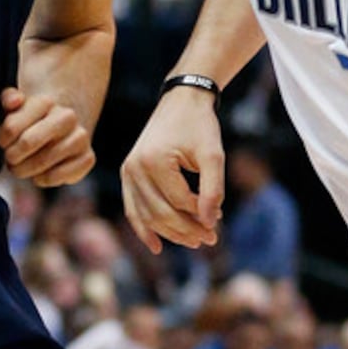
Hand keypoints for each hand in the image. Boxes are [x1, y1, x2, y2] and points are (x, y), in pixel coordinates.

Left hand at [0, 88, 94, 187]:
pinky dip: (42, 179)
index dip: (2, 141)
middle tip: (10, 160)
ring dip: (24, 170)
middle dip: (12, 156)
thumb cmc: (30, 121)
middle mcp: (67, 117)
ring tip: (21, 167)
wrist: (61, 130)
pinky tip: (39, 174)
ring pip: (41, 163)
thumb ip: (8, 99)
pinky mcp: (88, 158)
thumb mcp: (15, 108)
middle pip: (27, 143)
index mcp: (46, 102)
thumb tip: (14, 102)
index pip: (11, 127)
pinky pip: (57, 177)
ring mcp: (80, 138)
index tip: (3, 143)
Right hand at [121, 88, 223, 251]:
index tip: (220, 219)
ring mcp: (127, 172)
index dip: (201, 214)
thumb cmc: (199, 126)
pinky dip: (145, 229)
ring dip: (170, 233)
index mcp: (154, 160)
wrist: (181, 102)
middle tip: (211, 239)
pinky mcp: (128, 174)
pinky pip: (133, 209)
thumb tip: (210, 222)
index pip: (179, 201)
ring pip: (147, 215)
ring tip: (195, 241)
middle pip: (161, 213)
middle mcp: (134, 168)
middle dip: (187, 230)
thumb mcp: (213, 154)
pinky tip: (157, 247)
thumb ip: (213, 189)